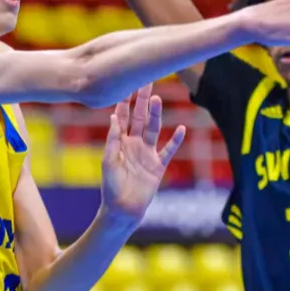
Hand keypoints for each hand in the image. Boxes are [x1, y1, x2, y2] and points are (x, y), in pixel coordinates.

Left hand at [100, 84, 185, 223]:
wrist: (123, 208)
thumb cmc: (111, 186)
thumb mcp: (108, 161)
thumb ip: (112, 139)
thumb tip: (113, 116)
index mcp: (119, 142)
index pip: (123, 117)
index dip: (125, 101)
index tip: (128, 84)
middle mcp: (134, 144)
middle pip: (140, 118)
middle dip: (143, 100)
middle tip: (147, 82)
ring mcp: (147, 154)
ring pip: (153, 129)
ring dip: (156, 115)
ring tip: (157, 99)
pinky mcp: (158, 166)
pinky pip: (168, 150)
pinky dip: (175, 140)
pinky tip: (181, 128)